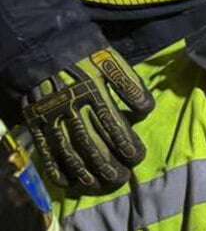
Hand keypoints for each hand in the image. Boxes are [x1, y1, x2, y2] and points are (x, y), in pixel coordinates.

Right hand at [22, 46, 153, 191]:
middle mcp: (70, 106)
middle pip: (92, 145)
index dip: (127, 146)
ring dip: (85, 173)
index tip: (136, 158)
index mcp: (92, 91)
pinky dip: (55, 169)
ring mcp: (50, 116)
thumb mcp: (111, 61)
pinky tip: (67, 183)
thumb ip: (130, 85)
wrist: (40, 44)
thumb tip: (146, 110)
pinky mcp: (35, 121)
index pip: (114, 126)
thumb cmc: (83, 55)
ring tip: (99, 185)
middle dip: (108, 166)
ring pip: (68, 152)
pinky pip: (45, 149)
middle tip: (121, 179)